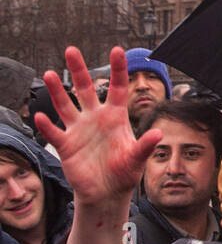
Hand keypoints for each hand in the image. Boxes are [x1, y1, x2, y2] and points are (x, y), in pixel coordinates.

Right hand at [34, 47, 162, 206]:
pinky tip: (40, 117)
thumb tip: (158, 135)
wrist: (107, 193)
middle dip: (79, 70)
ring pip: (65, 105)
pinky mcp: (66, 145)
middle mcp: (95, 118)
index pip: (117, 87)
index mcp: (115, 116)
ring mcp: (79, 130)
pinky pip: (54, 133)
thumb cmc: (125, 173)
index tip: (117, 50)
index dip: (117, 69)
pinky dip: (47, 126)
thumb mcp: (136, 159)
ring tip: (50, 74)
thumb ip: (144, 146)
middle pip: (85, 89)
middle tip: (71, 50)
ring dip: (57, 91)